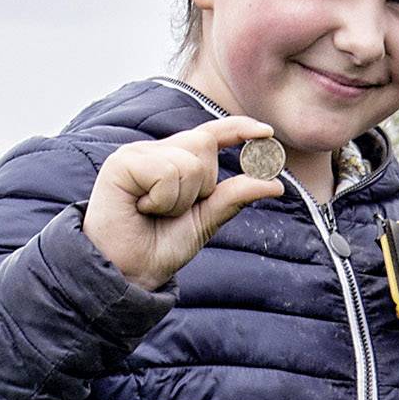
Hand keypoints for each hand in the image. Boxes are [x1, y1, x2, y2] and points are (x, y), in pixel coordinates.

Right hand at [84, 116, 282, 290]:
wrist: (129, 270)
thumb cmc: (161, 245)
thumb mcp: (207, 220)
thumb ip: (235, 197)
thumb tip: (276, 184)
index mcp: (176, 160)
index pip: (211, 134)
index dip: (238, 129)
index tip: (267, 133)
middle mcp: (157, 151)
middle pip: (204, 146)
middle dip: (202, 186)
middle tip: (173, 210)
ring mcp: (137, 154)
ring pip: (189, 163)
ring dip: (180, 199)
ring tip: (154, 212)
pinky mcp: (122, 162)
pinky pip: (167, 172)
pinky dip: (163, 199)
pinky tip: (141, 208)